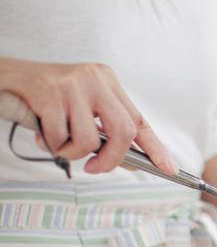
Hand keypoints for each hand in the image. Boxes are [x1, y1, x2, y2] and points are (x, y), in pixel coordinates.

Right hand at [0, 57, 175, 173]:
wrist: (3, 77)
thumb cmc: (43, 98)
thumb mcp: (80, 111)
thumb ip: (103, 132)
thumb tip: (130, 162)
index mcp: (108, 82)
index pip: (139, 120)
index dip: (156, 148)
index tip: (170, 169)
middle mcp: (96, 79)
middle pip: (124, 132)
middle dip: (112, 159)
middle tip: (95, 168)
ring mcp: (73, 83)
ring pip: (90, 140)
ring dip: (71, 152)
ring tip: (56, 141)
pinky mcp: (50, 91)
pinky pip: (60, 136)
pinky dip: (50, 144)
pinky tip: (40, 132)